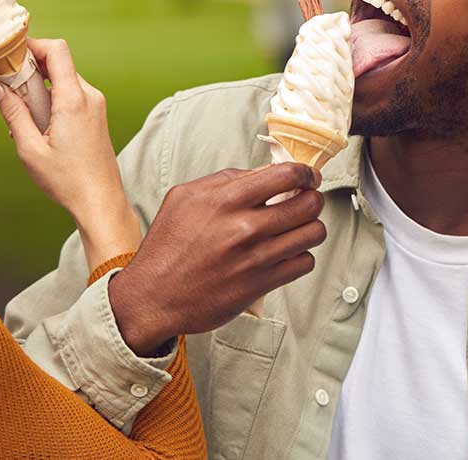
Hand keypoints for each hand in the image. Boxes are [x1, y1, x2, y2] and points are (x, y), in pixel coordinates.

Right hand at [0, 38, 140, 269]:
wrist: (100, 200)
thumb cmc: (67, 180)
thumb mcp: (30, 149)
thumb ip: (13, 113)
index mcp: (74, 100)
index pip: (57, 50)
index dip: (32, 45)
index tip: (11, 55)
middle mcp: (89, 96)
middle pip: (58, 64)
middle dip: (30, 70)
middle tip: (9, 90)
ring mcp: (96, 104)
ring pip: (63, 79)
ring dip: (40, 88)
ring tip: (24, 118)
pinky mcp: (96, 114)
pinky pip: (71, 94)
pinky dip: (52, 100)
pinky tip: (39, 126)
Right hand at [108, 163, 325, 355]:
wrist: (153, 296)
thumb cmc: (167, 245)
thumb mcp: (184, 197)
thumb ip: (224, 179)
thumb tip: (263, 172)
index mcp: (226, 199)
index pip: (286, 175)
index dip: (304, 173)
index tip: (305, 176)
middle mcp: (245, 227)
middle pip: (308, 203)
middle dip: (312, 198)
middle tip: (304, 201)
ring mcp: (257, 257)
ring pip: (313, 233)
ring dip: (310, 227)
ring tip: (297, 228)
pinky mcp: (262, 284)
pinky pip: (304, 263)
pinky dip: (301, 256)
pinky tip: (286, 253)